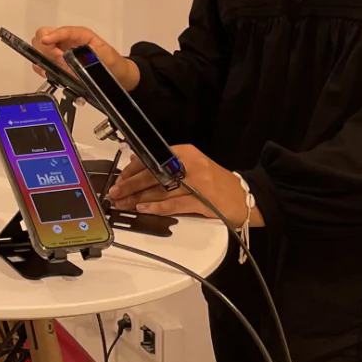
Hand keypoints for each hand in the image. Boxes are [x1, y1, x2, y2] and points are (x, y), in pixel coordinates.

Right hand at [32, 25, 137, 90]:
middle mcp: (66, 40)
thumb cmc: (112, 63)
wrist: (117, 75)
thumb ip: (88, 55)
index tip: (47, 43)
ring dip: (42, 57)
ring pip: (38, 47)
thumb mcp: (105, 57)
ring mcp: (59, 51)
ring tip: (55, 68)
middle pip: (43, 35)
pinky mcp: (56, 63)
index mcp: (78, 35)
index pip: (60, 30)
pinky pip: (41, 62)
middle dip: (45, 47)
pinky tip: (50, 73)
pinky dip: (41, 67)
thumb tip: (70, 58)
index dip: (52, 36)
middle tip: (57, 61)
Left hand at [107, 143, 262, 228]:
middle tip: (115, 192)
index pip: (153, 158)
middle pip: (153, 174)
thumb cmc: (216, 182)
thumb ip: (167, 165)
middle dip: (131, 184)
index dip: (133, 170)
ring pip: (160, 190)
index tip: (120, 178)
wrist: (246, 196)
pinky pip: (174, 204)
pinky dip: (157, 207)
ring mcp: (197, 183)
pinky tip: (144, 209)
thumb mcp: (192, 165)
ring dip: (138, 198)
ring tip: (123, 203)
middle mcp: (190, 165)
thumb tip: (136, 162)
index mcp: (185, 153)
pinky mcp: (202, 201)